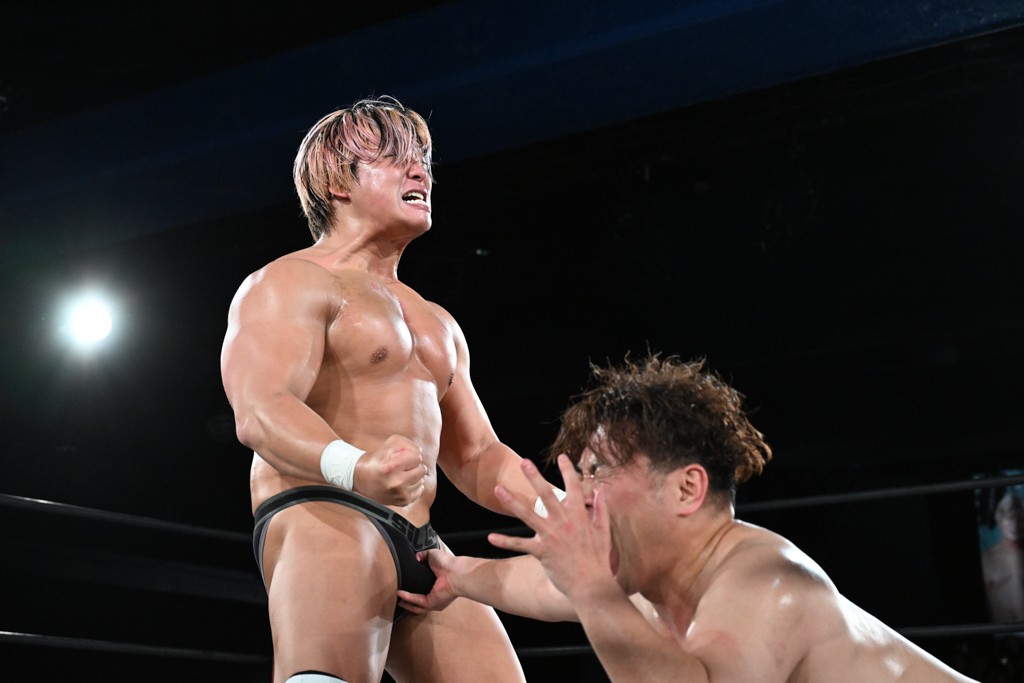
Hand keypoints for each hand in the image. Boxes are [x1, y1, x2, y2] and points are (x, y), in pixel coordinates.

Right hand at [354, 434, 427, 505]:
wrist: (361, 478)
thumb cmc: (377, 459)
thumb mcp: (390, 443)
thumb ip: (408, 444)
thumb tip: (420, 452)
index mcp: (392, 466)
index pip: (417, 457)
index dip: (410, 455)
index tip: (402, 457)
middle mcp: (396, 482)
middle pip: (422, 469)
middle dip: (413, 466)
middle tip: (401, 466)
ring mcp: (400, 494)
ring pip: (422, 480)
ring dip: (413, 476)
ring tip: (400, 474)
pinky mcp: (402, 501)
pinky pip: (419, 490)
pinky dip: (413, 486)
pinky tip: (402, 483)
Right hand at [397, 548, 459, 613]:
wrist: (454, 571)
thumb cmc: (448, 563)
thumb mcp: (432, 555)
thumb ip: (423, 555)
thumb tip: (416, 557)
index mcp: (438, 584)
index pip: (424, 589)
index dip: (414, 589)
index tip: (404, 586)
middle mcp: (436, 594)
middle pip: (419, 602)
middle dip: (408, 601)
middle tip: (398, 596)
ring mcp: (434, 601)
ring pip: (417, 606)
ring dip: (406, 602)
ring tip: (396, 597)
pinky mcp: (431, 603)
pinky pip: (417, 601)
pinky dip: (408, 598)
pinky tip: (400, 593)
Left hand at [489, 455, 618, 602]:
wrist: (592, 586)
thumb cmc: (599, 560)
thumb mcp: (604, 532)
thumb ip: (601, 510)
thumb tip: (601, 491)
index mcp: (580, 516)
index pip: (574, 487)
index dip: (568, 470)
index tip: (562, 457)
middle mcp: (563, 522)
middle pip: (546, 494)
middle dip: (534, 476)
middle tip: (524, 462)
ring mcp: (551, 536)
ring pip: (527, 514)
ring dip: (511, 501)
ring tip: (498, 489)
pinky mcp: (542, 552)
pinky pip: (520, 545)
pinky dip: (505, 542)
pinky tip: (491, 538)